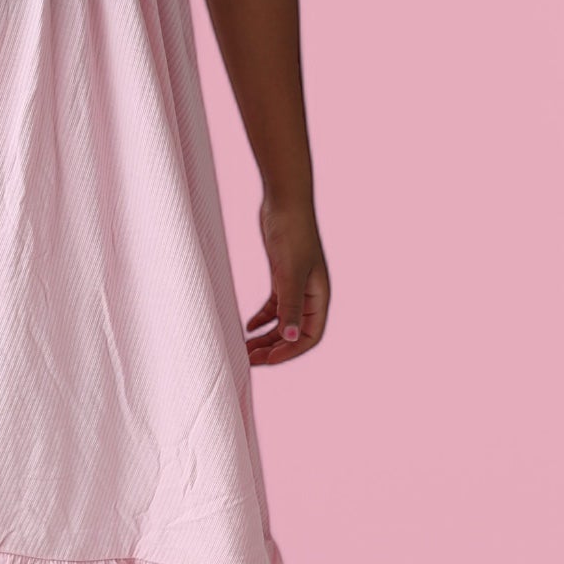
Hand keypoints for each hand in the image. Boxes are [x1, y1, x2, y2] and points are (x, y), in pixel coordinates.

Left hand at [245, 197, 329, 364]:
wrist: (284, 202)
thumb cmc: (292, 234)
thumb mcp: (289, 273)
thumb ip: (290, 306)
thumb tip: (291, 339)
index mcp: (319, 297)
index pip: (310, 337)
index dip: (290, 352)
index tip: (267, 360)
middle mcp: (310, 295)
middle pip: (294, 333)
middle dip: (273, 348)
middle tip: (248, 359)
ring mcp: (296, 286)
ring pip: (282, 321)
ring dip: (265, 336)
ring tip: (245, 348)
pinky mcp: (281, 276)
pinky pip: (275, 306)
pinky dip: (262, 319)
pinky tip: (248, 327)